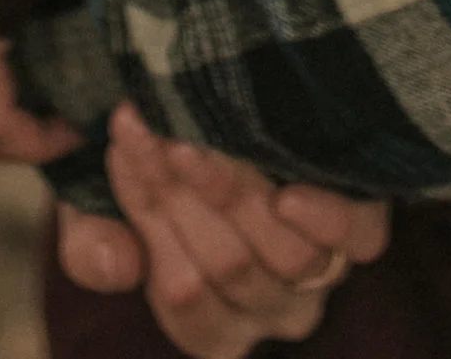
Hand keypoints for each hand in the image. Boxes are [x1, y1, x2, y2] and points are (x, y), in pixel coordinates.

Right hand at [54, 101, 389, 355]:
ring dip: (231, 191)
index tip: (121, 138)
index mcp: (213, 329)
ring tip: (195, 134)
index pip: (181, 293)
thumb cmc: (160, 176)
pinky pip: (358, 241)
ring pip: (284, 255)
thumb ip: (90, 246)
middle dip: (178, 190)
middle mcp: (272, 313)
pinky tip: (290, 196)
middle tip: (148, 121)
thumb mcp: (104, 210)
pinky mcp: (360, 232)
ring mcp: (321, 275)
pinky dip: (324, 220)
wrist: (218, 126)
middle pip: (228, 266)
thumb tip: (118, 265)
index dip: (146, 212)